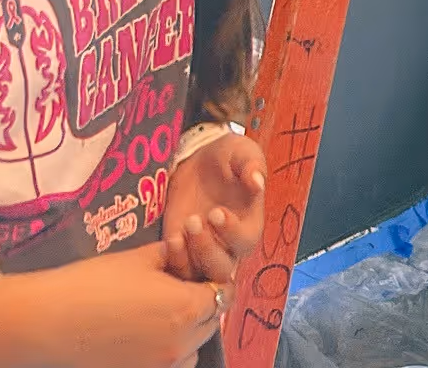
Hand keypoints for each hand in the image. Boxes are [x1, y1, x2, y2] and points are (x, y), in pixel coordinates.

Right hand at [14, 241, 224, 367]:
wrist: (48, 323)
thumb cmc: (93, 283)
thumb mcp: (139, 259)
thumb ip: (172, 255)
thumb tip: (184, 253)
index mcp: (185, 309)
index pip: (221, 295)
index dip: (213, 280)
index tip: (200, 272)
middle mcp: (179, 345)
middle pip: (209, 324)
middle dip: (203, 305)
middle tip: (182, 287)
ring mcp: (158, 367)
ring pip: (192, 351)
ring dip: (189, 333)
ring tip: (164, 314)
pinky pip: (169, 366)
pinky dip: (169, 352)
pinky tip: (147, 336)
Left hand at [162, 133, 267, 283]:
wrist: (198, 160)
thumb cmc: (227, 156)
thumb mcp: (241, 151)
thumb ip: (251, 164)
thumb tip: (257, 180)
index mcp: (249, 224)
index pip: (245, 241)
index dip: (231, 232)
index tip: (216, 212)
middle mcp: (228, 245)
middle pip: (221, 268)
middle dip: (206, 249)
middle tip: (193, 220)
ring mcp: (203, 251)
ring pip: (199, 275)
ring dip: (188, 259)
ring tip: (179, 232)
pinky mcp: (181, 251)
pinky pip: (178, 270)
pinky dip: (173, 261)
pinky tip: (170, 239)